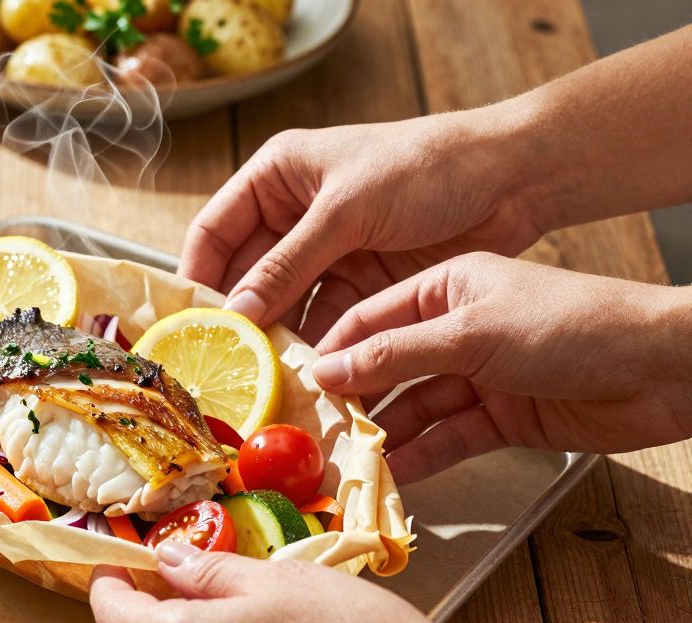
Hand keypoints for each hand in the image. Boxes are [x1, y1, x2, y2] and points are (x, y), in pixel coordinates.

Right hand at [180, 25, 691, 340]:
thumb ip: (289, 263)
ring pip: (287, 306)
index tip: (185, 325)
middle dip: (238, 320)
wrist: (511, 177)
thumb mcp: (347, 210)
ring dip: (279, 342)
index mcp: (278, 177)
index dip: (196, 277)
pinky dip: (319, 350)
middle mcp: (294, 216)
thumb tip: (236, 311)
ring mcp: (329, 253)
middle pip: (247, 277)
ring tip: (266, 383)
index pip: (215, 230)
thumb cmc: (425, 166)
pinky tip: (311, 379)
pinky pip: (327, 322)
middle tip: (224, 368)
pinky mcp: (363, 283)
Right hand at [314, 253, 691, 483]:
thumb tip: (326, 371)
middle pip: (386, 368)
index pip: (367, 318)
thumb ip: (394, 354)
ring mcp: (478, 375)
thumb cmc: (575, 325)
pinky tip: (389, 477)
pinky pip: (447, 438)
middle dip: (351, 402)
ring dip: (382, 437)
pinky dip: (420, 458)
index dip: (329, 352)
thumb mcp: (471, 334)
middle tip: (307, 434)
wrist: (665, 369)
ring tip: (342, 466)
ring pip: (414, 409)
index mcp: (445, 287)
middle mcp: (455, 329)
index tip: (291, 385)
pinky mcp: (502, 417)